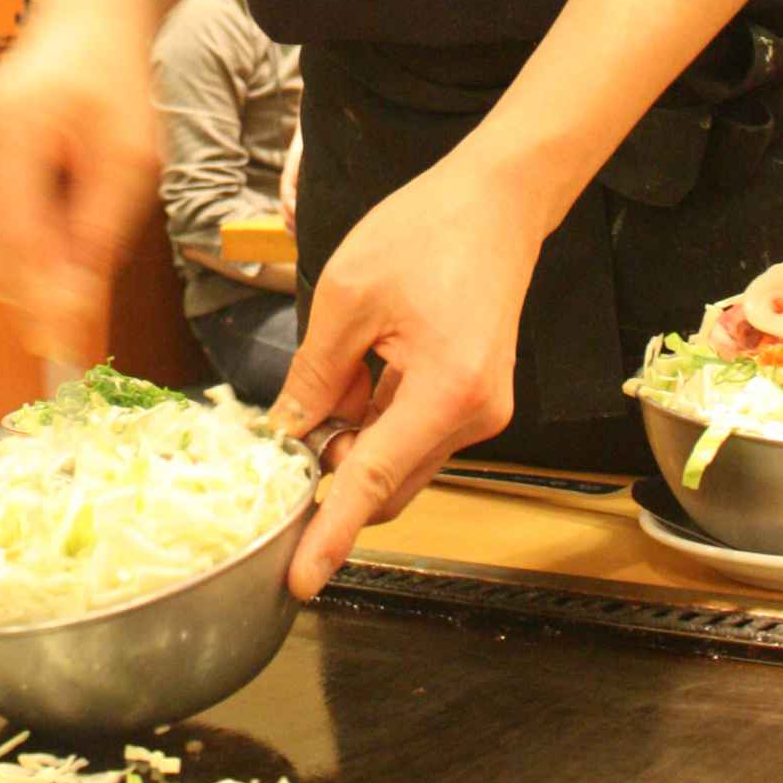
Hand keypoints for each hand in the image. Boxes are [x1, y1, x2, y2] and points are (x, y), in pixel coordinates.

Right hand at [0, 6, 161, 363]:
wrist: (81, 35)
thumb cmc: (112, 91)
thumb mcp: (131, 162)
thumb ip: (100, 233)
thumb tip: (73, 307)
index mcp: (14, 128)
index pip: (18, 240)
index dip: (40, 302)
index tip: (62, 349)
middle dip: (28, 297)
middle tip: (71, 323)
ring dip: (18, 275)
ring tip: (70, 252)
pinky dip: (5, 250)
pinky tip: (45, 227)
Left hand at [270, 145, 549, 599]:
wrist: (496, 203)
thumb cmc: (428, 232)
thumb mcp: (346, 298)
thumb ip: (314, 376)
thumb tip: (287, 435)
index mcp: (445, 391)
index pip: (372, 481)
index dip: (332, 533)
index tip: (302, 579)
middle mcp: (474, 416)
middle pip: (386, 483)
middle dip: (335, 465)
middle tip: (295, 422)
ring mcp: (481, 412)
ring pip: (396, 459)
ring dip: (355, 434)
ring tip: (345, 361)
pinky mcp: (475, 402)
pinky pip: (412, 433)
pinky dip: (376, 418)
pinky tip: (366, 366)